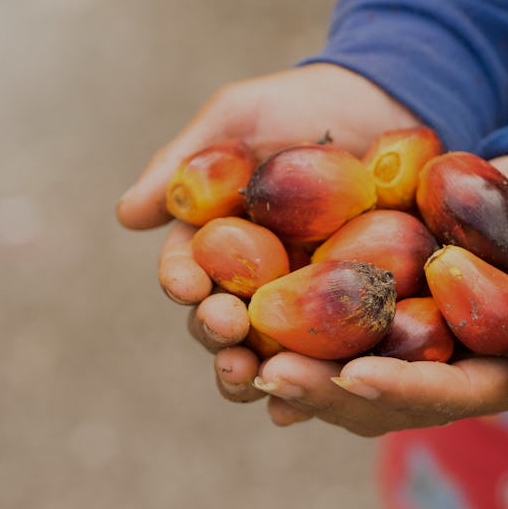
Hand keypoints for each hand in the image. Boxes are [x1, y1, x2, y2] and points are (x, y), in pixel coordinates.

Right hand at [117, 64, 419, 405]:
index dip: (180, 281)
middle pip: (221, 320)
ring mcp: (302, 298)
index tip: (186, 286)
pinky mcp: (350, 309)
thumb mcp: (237, 118)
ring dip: (253, 370)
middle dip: (215, 331)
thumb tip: (125, 216)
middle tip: (225, 328)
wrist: (382, 105)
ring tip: (255, 377)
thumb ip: (183, 162)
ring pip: (267, 350)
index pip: (188, 270)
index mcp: (220, 239)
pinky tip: (305, 403)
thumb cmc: (301, 104)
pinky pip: (329, 353)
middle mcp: (254, 277)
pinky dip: (314, 380)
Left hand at [249, 147, 507, 435]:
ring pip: (348, 377)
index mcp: (498, 371)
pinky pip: (334, 337)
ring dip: (298, 374)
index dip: (402, 388)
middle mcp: (446, 369)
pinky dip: (296, 339)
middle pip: (383, 399)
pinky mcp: (382, 315)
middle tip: (269, 373)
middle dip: (327, 391)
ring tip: (244, 360)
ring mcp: (410, 346)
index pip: (447, 393)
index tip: (352, 375)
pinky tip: (251, 335)